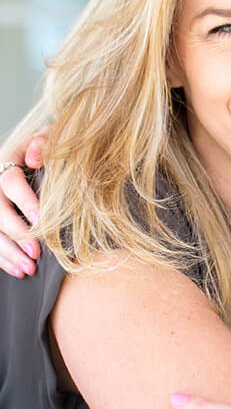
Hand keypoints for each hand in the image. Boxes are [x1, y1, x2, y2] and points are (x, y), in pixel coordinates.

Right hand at [0, 127, 46, 276]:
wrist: (33, 153)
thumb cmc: (46, 148)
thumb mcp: (48, 139)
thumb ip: (44, 143)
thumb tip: (35, 158)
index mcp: (7, 163)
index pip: (12, 183)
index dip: (26, 203)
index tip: (43, 221)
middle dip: (17, 234)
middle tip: (36, 252)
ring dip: (8, 252)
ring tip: (28, 268)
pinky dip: (2, 258)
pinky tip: (17, 270)